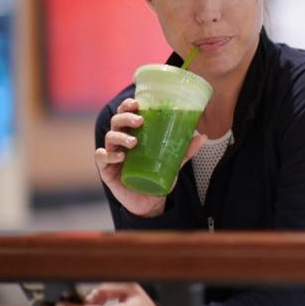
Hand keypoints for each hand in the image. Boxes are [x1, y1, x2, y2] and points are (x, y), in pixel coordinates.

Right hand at [94, 98, 206, 216]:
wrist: (150, 202)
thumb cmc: (157, 176)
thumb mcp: (173, 162)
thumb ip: (185, 150)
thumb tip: (203, 136)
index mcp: (133, 134)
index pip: (126, 114)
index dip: (128, 105)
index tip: (138, 103)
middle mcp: (120, 142)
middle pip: (116, 122)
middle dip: (125, 117)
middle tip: (140, 121)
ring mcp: (112, 155)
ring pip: (109, 137)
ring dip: (121, 136)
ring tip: (134, 142)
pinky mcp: (106, 170)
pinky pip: (101, 157)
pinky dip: (109, 154)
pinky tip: (120, 156)